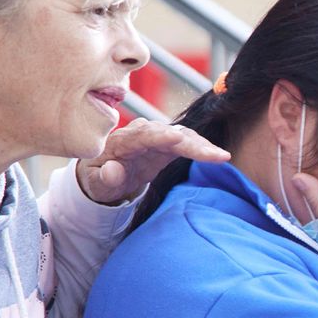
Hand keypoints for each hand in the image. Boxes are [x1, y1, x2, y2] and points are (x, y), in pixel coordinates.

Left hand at [76, 118, 229, 204]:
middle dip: (192, 143)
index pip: (143, 136)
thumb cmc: (97, 180)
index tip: (179, 139)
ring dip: (202, 145)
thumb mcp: (95, 184)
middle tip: (214, 154)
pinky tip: (218, 156)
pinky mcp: (167, 144)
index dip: (161, 136)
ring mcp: (155, 137)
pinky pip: (187, 142)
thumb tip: (113, 170)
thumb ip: (103, 178)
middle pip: (168, 133)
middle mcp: (140, 133)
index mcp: (121, 142)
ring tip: (221, 156)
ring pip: (182, 135)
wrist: (102, 174)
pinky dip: (202, 148)